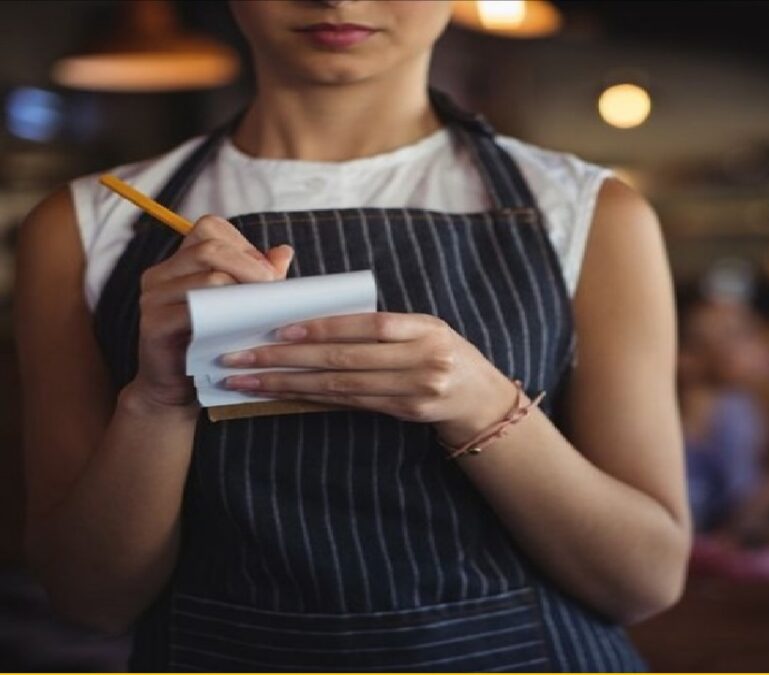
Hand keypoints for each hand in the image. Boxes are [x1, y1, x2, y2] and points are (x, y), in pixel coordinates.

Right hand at [130, 215, 291, 408]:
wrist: (178, 388)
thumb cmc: (213, 342)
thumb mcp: (240, 305)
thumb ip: (259, 277)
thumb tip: (284, 252)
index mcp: (179, 262)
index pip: (210, 227)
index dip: (244, 244)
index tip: (266, 272)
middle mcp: (160, 273)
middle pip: (210, 246)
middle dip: (251, 265)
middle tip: (273, 288)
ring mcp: (153, 297)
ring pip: (208, 276)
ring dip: (244, 291)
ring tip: (263, 309)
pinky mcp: (153, 324)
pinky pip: (194, 309)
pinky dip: (225, 314)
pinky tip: (242, 326)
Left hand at [219, 312, 516, 443]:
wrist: (479, 395)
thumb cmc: (442, 351)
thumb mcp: (423, 328)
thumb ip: (381, 326)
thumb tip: (316, 318)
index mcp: (425, 329)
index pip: (368, 326)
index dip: (324, 328)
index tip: (280, 329)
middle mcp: (422, 360)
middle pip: (345, 360)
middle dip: (288, 358)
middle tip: (241, 357)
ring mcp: (415, 391)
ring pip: (340, 387)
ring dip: (288, 384)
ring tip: (247, 380)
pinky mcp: (405, 414)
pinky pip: (350, 404)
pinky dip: (312, 397)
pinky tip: (282, 393)